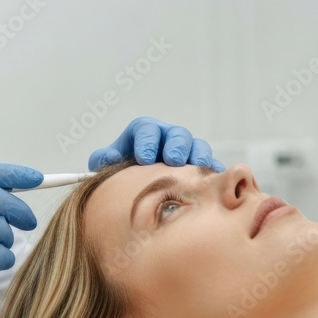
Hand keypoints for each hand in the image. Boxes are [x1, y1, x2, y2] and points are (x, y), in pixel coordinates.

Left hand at [88, 117, 224, 171]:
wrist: (137, 188)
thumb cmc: (123, 170)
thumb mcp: (107, 163)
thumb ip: (103, 159)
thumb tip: (108, 157)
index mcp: (145, 133)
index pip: (146, 129)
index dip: (147, 142)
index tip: (144, 158)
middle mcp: (168, 139)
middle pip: (176, 134)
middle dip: (175, 146)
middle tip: (172, 160)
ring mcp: (187, 152)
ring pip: (197, 146)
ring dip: (198, 156)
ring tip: (196, 168)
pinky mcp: (200, 167)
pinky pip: (212, 165)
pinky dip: (214, 171)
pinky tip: (214, 180)